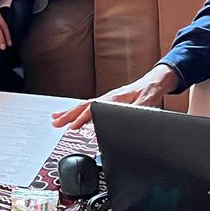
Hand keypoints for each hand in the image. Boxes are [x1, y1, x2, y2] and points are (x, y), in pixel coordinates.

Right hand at [51, 64, 180, 129]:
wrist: (154, 83)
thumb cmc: (150, 92)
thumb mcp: (146, 102)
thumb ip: (135, 110)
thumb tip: (124, 117)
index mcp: (114, 98)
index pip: (93, 108)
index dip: (82, 118)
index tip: (72, 126)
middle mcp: (108, 98)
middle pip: (83, 106)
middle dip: (68, 115)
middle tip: (55, 123)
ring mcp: (106, 99)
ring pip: (84, 106)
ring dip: (69, 113)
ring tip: (56, 119)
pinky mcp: (108, 102)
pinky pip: (89, 107)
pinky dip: (78, 112)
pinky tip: (73, 118)